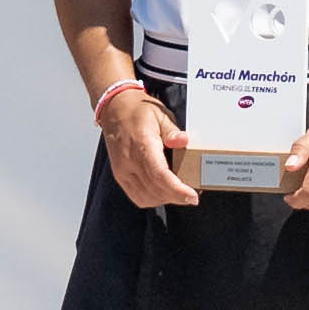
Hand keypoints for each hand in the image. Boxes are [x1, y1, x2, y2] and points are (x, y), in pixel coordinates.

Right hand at [101, 88, 195, 206]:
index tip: (192, 197)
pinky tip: (163, 193)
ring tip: (180, 194)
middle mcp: (129, 162)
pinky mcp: (120, 176)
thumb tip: (184, 141)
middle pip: (155, 190)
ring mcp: (122, 171)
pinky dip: (152, 199)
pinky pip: (136, 196)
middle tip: (193, 196)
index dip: (177, 189)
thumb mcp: (160, 115)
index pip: (159, 174)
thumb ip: (172, 131)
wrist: (115, 110)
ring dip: (165, 199)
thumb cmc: (139, 112)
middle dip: (177, 197)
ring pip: (146, 197)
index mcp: (141, 145)